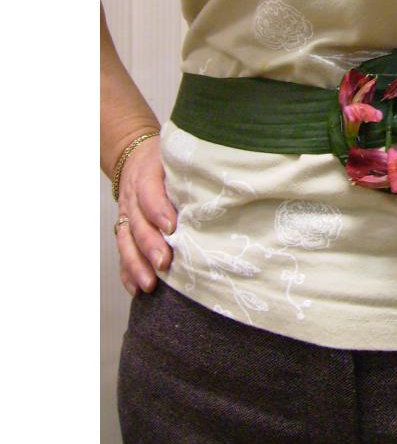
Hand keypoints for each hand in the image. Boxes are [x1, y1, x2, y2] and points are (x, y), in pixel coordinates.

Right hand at [115, 135, 176, 296]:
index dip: (158, 209)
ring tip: (150, 284)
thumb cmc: (165, 159)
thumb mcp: (176, 154)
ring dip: (137, 264)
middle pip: (137, 223)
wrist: (135, 156)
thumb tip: (226, 177)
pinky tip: (137, 288)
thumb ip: (191, 166)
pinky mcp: (124, 230)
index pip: (148, 192)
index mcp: (146, 175)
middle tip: (164, 263)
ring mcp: (126, 215)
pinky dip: (127, 272)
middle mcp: (132, 197)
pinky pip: (123, 252)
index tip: (172, 226)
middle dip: (150, 245)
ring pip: (126, 242)